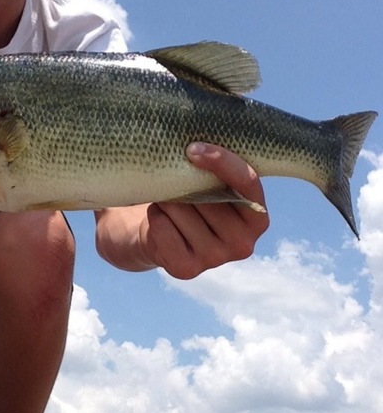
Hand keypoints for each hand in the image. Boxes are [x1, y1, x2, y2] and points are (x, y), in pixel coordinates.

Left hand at [95, 143, 268, 278]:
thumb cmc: (186, 198)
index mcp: (257, 218)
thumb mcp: (208, 181)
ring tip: (168, 202)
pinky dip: (155, 218)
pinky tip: (159, 221)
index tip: (193, 148)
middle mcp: (243, 244)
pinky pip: (164, 229)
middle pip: (210, 196)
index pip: (248, 182)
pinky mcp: (186, 270)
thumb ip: (217, 166)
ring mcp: (215, 260)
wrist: (155, 233)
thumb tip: (196, 142)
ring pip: (184, 210)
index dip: (223, 162)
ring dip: (168, 199)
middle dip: (186, 180)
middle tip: (174, 179)